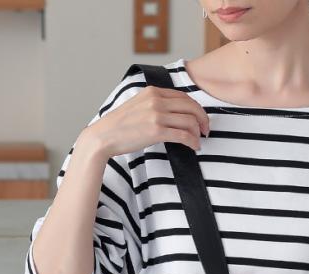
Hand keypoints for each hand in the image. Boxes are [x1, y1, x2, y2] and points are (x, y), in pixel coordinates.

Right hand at [82, 84, 210, 158]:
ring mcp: (156, 115)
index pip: (184, 97)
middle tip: (205, 130)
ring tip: (198, 140)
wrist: (103, 136)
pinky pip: (183, 135)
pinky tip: (194, 147)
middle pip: (191, 107)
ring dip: (198, 132)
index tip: (200, 120)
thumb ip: (155, 104)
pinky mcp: (156, 131)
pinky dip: (193, 142)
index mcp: (153, 91)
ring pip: (189, 121)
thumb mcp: (138, 105)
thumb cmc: (120, 125)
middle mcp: (156, 100)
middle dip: (202, 119)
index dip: (196, 109)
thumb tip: (174, 113)